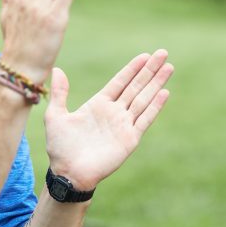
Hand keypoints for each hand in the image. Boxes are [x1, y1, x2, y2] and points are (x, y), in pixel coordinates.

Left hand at [43, 50, 172, 190]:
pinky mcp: (129, 139)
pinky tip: (164, 93)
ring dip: (156, 84)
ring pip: (143, 99)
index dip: (132, 69)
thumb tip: (57, 69)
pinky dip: (154, 106)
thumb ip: (60, 93)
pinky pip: (144, 119)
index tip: (145, 56)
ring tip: (169, 67)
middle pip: (136, 86)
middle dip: (149, 70)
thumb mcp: (55, 116)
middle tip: (163, 53)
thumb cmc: (60, 148)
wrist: (68, 173)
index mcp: (98, 105)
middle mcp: (114, 112)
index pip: (120, 82)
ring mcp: (123, 125)